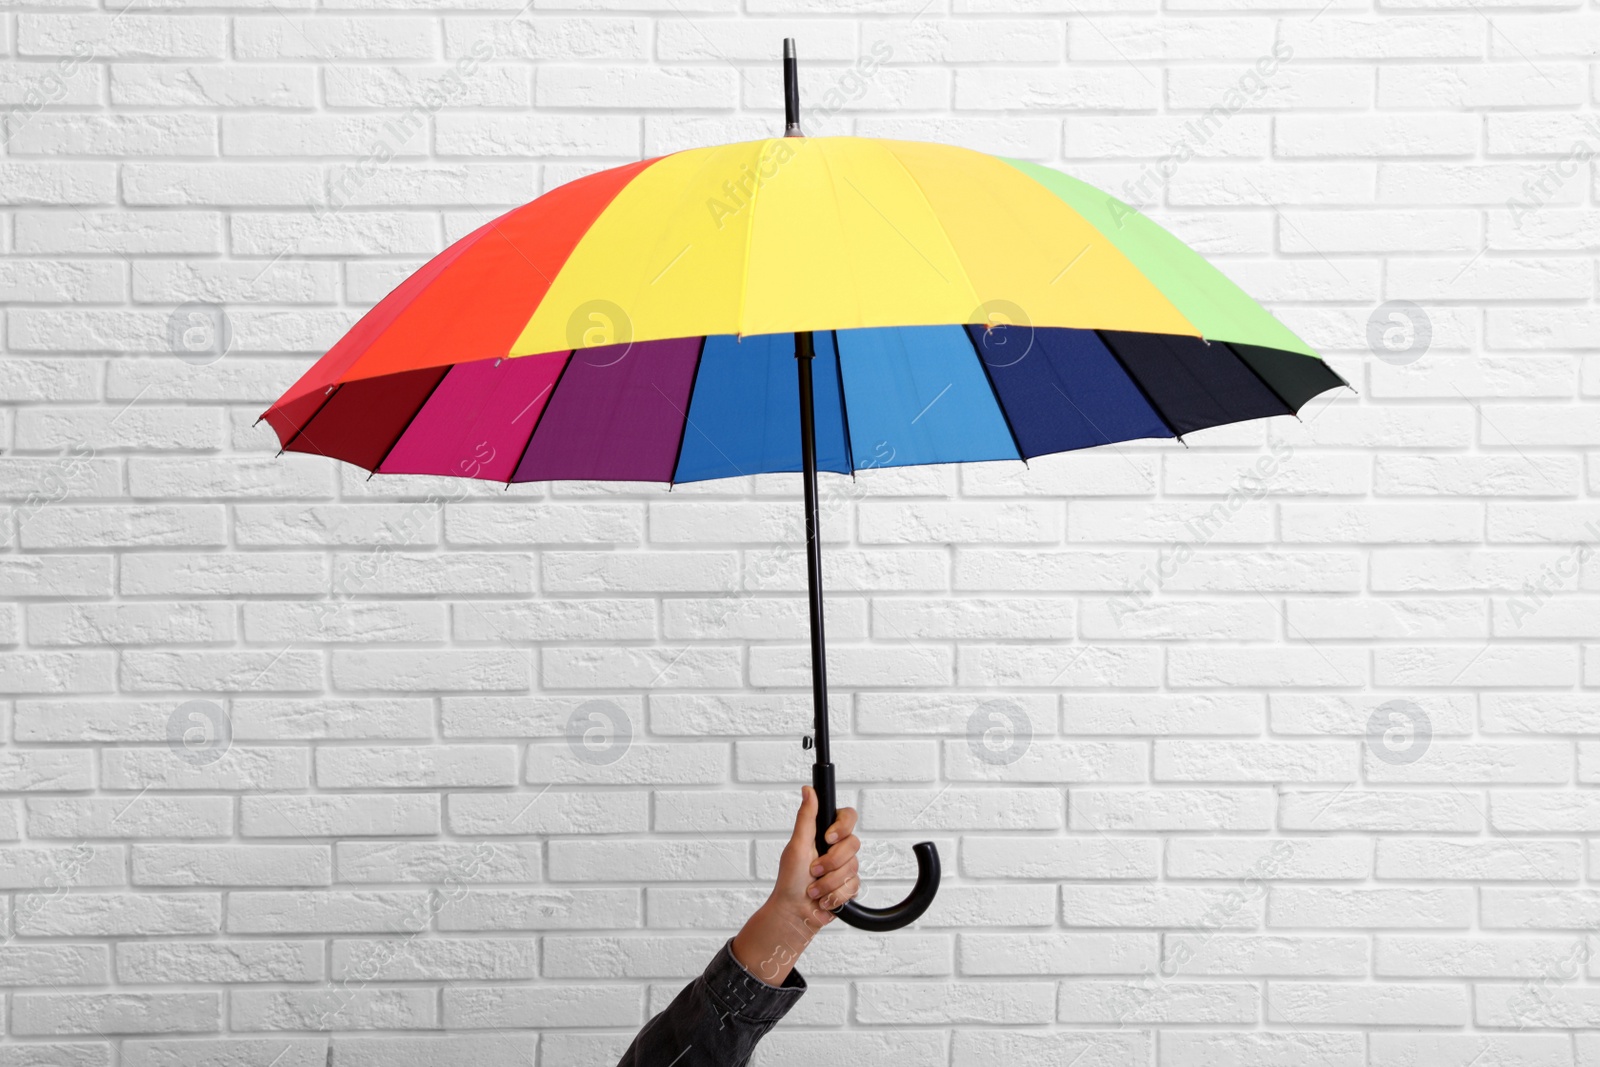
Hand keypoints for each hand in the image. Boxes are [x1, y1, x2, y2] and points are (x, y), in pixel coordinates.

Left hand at [730, 786, 860, 986]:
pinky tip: (823, 899)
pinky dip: (835, 895)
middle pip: (853, 844)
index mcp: (824, 834)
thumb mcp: (797, 845)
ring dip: (829, 882)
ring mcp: (844, 868)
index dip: (842, 827)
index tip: (828, 839)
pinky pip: (854, 886)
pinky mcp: (849, 887)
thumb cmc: (790, 880)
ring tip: (813, 889)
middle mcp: (836, 849)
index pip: (848, 817)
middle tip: (813, 870)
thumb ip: (806, 817)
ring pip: (853, 868)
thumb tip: (808, 790)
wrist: (794, 913)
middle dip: (832, 862)